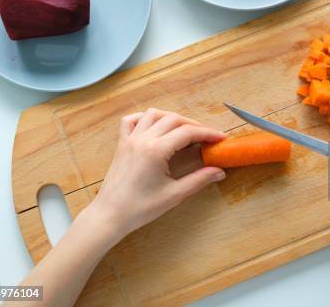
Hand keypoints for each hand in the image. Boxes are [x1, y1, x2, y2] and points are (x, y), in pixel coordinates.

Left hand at [87, 109, 226, 243]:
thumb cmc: (140, 208)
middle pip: (174, 119)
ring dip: (172, 118)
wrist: (109, 215)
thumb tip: (219, 171)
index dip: (207, 133)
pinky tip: (156, 127)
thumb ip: (199, 180)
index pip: (188, 132)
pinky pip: (132, 120)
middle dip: (194, 125)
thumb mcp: (174, 195)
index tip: (220, 138)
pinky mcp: (122, 144)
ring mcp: (130, 140)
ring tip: (184, 130)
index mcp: (156, 150)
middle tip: (207, 137)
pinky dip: (146, 118)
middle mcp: (142, 139)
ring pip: (154, 114)